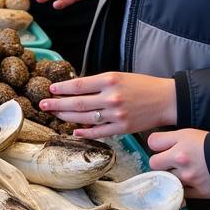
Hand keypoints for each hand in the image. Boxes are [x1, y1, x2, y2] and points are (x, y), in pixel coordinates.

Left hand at [38, 72, 176, 137]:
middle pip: (77, 102)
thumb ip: (98, 83)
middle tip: (43, 104)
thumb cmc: (142, 85)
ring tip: (55, 114)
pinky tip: (74, 131)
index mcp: (110, 80)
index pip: (78, 85)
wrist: (166, 100)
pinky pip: (98, 132)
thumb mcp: (119, 76)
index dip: (62, 88)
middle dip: (57, 104)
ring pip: (84, 117)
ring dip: (67, 116)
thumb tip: (75, 89)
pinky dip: (84, 132)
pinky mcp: (122, 128)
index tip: (51, 89)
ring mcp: (116, 115)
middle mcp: (111, 98)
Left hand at [147, 128, 209, 198]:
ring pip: (167, 180)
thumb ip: (170, 138)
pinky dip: (182, 191)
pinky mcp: (199, 191)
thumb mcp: (190, 134)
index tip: (161, 149)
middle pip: (154, 164)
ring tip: (181, 174)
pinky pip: (182, 194)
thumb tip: (153, 144)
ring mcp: (190, 177)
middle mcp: (182, 160)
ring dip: (171, 178)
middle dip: (160, 163)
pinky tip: (186, 186)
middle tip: (168, 164)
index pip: (153, 143)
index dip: (156, 146)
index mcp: (180, 143)